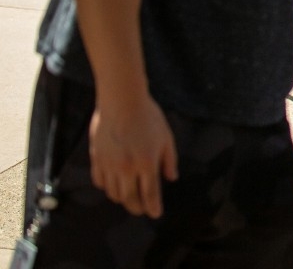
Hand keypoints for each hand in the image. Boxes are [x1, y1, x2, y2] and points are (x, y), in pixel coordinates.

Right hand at [89, 96, 177, 217]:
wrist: (121, 102)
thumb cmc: (148, 117)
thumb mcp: (166, 137)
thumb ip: (169, 160)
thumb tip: (172, 178)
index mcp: (146, 163)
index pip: (150, 194)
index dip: (153, 207)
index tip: (155, 214)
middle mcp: (126, 168)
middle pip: (129, 198)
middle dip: (136, 208)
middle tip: (141, 210)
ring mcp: (109, 165)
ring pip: (113, 193)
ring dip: (122, 198)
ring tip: (129, 197)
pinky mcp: (96, 159)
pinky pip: (100, 182)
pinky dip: (107, 188)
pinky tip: (114, 185)